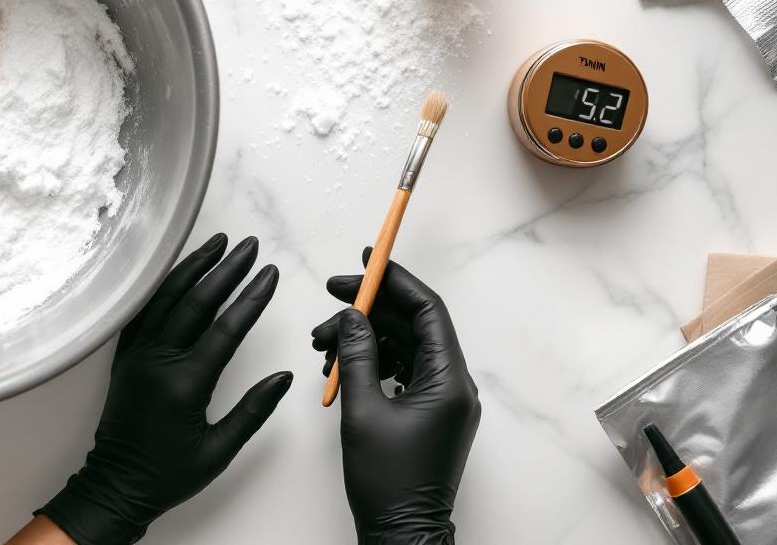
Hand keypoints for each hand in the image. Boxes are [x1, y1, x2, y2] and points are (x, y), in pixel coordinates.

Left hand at [38, 234, 292, 544]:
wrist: (115, 487)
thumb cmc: (168, 475)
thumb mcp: (219, 451)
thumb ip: (253, 411)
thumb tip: (284, 376)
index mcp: (186, 383)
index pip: (225, 329)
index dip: (251, 298)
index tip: (269, 273)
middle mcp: (158, 361)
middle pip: (196, 303)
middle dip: (226, 270)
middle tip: (250, 246)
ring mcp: (137, 355)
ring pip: (165, 299)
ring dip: (193, 267)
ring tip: (217, 243)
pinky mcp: (124, 358)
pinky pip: (143, 312)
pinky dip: (161, 287)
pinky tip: (176, 271)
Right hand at [311, 251, 479, 544]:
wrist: (403, 535)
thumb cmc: (388, 484)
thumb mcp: (362, 411)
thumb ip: (357, 355)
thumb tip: (351, 316)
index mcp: (448, 381)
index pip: (427, 310)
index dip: (395, 279)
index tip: (367, 260)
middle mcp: (453, 385)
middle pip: (414, 324)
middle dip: (370, 309)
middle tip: (331, 299)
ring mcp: (443, 400)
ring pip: (405, 345)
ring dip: (365, 337)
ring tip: (323, 344)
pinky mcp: (429, 413)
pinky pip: (404, 369)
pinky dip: (373, 360)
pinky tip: (340, 365)